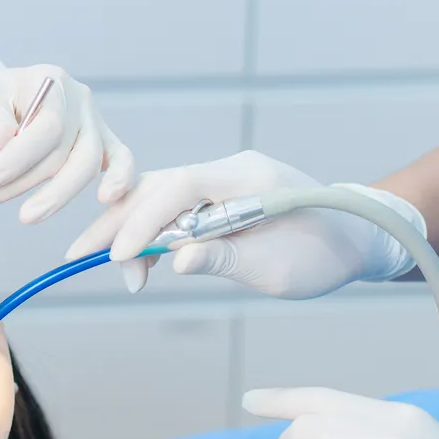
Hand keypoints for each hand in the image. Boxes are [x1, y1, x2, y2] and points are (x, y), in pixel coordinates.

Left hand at [0, 58, 134, 221]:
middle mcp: (78, 99)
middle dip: (27, 181)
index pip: (48, 125)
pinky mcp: (101, 143)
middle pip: (68, 150)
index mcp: (50, 80)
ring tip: (21, 213)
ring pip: (86, 165)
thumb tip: (3, 146)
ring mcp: (93, 122)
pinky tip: (107, 198)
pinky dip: (119, 180)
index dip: (19, 158)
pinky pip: (120, 161)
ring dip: (53, 195)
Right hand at [67, 151, 423, 294]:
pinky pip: (176, 205)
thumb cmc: (324, 254)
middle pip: (160, 186)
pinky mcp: (221, 193)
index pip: (181, 188)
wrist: (360, 236)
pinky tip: (135, 258)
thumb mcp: (278, 269)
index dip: (143, 220)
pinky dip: (151, 229)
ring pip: (161, 194)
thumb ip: (224, 259)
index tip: (120, 258)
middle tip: (79, 255)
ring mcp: (225, 178)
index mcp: (249, 179)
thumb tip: (173, 263)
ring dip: (129, 227)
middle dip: (118, 221)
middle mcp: (231, 169)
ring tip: (101, 262)